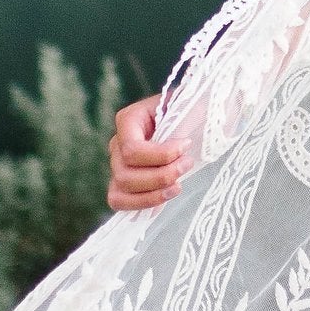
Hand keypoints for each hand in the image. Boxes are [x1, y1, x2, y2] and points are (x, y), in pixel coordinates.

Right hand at [108, 96, 187, 212]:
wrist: (192, 117)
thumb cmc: (190, 110)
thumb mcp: (189, 107)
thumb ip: (183, 120)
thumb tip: (183, 142)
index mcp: (128, 119)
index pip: (132, 149)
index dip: (161, 155)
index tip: (187, 145)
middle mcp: (117, 143)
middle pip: (126, 174)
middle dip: (161, 176)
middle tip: (188, 163)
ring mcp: (118, 164)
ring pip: (122, 190)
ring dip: (154, 193)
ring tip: (179, 184)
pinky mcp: (124, 183)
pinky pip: (120, 201)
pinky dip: (143, 203)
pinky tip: (166, 195)